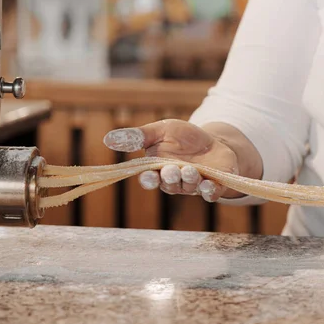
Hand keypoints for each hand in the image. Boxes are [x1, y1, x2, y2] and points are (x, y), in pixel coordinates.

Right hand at [103, 119, 238, 201]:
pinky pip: (210, 193)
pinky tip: (208, 185)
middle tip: (172, 170)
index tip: (148, 176)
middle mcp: (175, 181)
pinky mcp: (214, 186)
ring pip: (188, 187)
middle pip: (169, 184)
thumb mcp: (161, 130)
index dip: (148, 179)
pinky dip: (209, 190)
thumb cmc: (184, 137)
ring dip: (189, 180)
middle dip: (170, 177)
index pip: (149, 179)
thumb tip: (108, 139)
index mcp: (158, 169)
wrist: (214, 142)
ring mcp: (194, 185)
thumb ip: (139, 136)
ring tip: (190, 170)